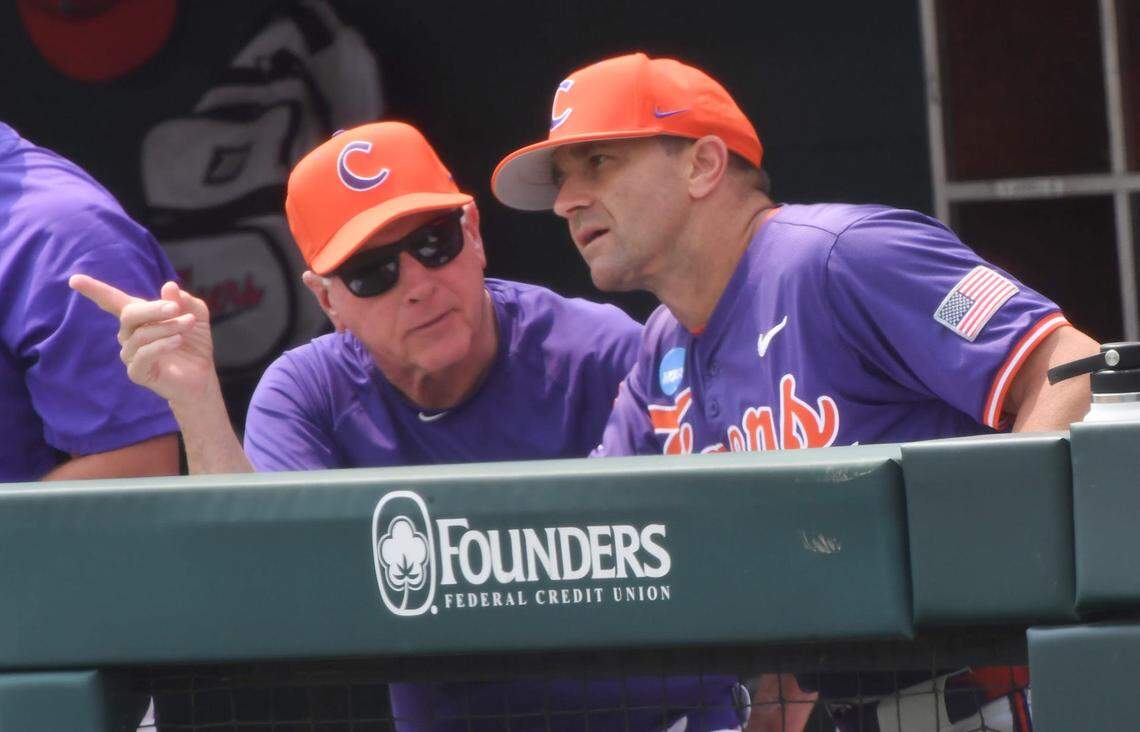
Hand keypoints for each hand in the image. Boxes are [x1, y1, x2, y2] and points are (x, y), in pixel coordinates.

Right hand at [69, 276, 216, 404]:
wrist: (202, 376)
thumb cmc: (194, 343)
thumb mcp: (196, 315)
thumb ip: (184, 300)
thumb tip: (169, 286)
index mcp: (139, 317)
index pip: (112, 301)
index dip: (94, 290)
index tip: (74, 279)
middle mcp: (129, 335)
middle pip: (129, 314)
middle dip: (153, 308)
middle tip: (175, 308)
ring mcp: (130, 354)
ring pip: (140, 334)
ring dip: (167, 326)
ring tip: (187, 324)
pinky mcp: (137, 372)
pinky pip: (143, 355)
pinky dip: (162, 345)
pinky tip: (178, 340)